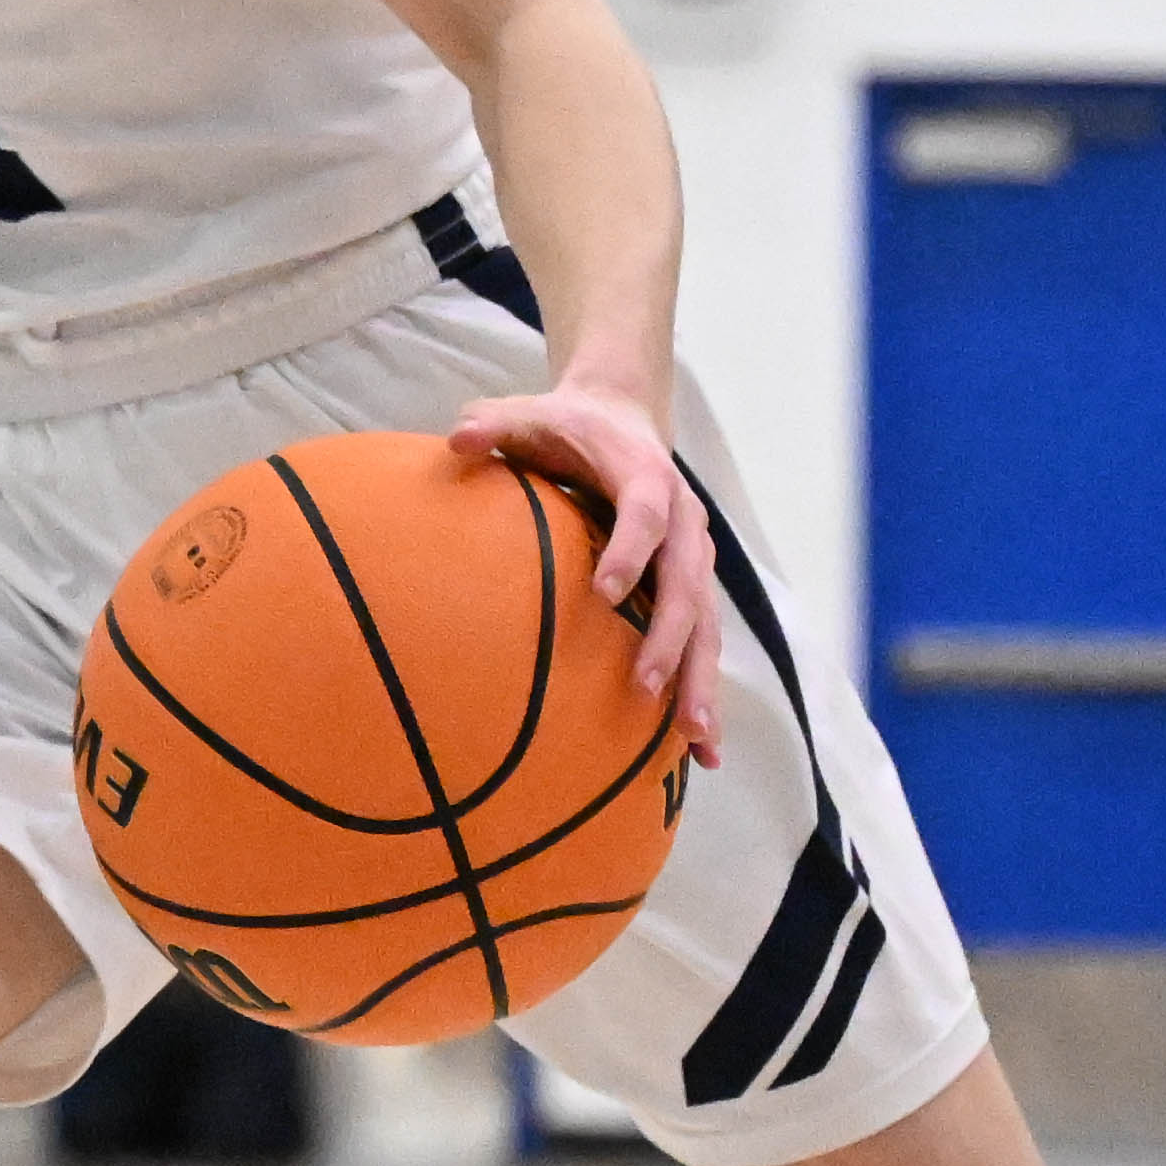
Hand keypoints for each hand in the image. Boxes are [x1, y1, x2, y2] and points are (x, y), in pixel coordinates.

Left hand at [448, 380, 725, 765]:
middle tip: (644, 685)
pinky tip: (700, 751)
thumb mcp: (527, 413)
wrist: (623, 417)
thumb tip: (458, 437)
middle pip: (688, 582)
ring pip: (707, 623)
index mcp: (645, 477)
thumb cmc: (566, 426)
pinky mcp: (691, 585)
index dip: (631, 551)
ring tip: (695, 740)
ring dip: (701, 680)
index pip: (645, 515)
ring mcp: (693, 557)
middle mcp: (683, 520)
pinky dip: (702, 690)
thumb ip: (493, 424)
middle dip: (671, 636)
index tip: (604, 592)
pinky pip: (703, 641)